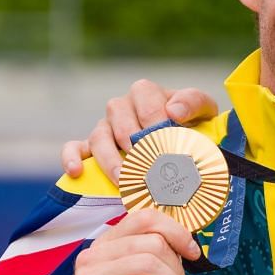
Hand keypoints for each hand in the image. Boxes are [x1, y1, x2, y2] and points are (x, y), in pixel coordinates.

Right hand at [60, 81, 220, 182]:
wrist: (184, 148)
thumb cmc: (193, 128)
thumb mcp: (202, 111)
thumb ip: (193, 102)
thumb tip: (173, 111)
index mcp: (147, 94)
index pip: (145, 98)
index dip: (155, 118)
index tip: (165, 138)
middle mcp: (122, 108)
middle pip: (119, 117)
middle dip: (133, 143)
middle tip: (147, 166)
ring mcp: (105, 128)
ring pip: (99, 136)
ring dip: (110, 159)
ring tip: (123, 180)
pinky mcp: (90, 148)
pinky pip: (74, 148)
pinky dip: (71, 158)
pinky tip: (77, 172)